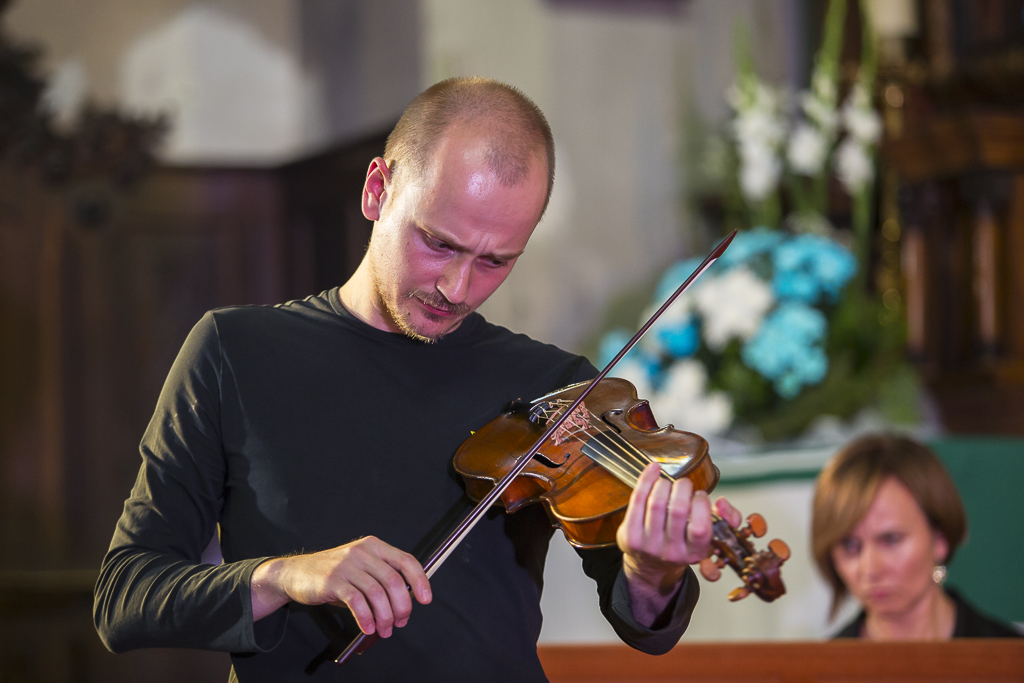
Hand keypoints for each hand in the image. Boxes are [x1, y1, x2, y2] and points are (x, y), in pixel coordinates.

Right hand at [250, 536, 430, 637]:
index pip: (406, 560)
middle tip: (400, 623)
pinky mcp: (333, 580)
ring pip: (377, 593)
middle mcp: (363, 552)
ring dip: (385, 617)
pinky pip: (357, 601)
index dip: (420, 581)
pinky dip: (366, 618)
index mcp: (375, 546)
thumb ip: (382, 577)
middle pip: (394, 581)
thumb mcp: (361, 568)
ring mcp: (347, 565)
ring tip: (383, 630)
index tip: (425, 600)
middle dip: (401, 607)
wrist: (297, 573)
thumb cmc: (335, 574)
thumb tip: (406, 601)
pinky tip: (368, 628)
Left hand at [617, 463, 740, 625]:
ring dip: (665, 484)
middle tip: (684, 484)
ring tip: (669, 483)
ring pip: (657, 502)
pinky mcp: (630, 534)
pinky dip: (646, 479)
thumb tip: (722, 503)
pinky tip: (653, 470)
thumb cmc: (681, 545)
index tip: (699, 495)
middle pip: (678, 509)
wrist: (650, 566)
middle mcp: (671, 551)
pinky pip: (637, 499)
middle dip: (683, 487)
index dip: (701, 503)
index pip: (700, 526)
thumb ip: (726, 519)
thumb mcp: (708, 540)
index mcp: (694, 553)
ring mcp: (648, 544)